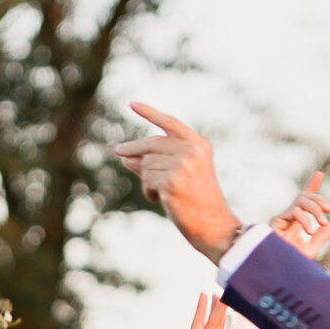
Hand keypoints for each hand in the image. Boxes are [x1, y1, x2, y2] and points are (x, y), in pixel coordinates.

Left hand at [114, 103, 239, 258]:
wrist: (212, 224)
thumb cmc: (196, 200)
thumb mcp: (178, 174)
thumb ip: (155, 162)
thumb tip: (126, 156)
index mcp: (198, 144)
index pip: (170, 123)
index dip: (150, 113)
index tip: (132, 104)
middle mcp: (191, 151)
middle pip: (151, 144)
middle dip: (132, 149)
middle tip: (117, 150)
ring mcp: (182, 165)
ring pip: (146, 165)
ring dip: (147, 180)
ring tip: (162, 193)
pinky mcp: (171, 182)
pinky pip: (147, 181)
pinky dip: (149, 191)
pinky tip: (160, 199)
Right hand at [271, 172, 329, 261]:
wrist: (277, 272)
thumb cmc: (291, 264)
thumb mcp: (311, 250)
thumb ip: (321, 237)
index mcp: (298, 223)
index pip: (306, 202)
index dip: (312, 187)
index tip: (319, 174)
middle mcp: (289, 218)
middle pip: (304, 197)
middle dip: (318, 199)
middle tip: (329, 209)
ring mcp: (282, 218)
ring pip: (301, 200)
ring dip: (315, 208)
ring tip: (321, 222)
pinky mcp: (276, 221)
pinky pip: (295, 212)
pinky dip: (305, 219)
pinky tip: (309, 231)